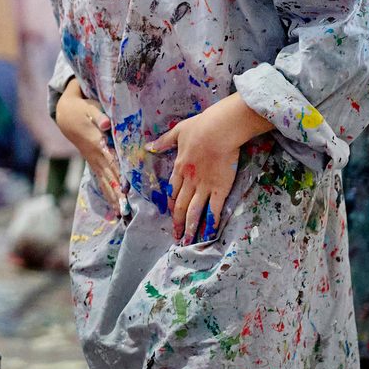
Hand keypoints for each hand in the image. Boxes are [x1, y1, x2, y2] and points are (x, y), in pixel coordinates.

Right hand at [55, 80, 119, 202]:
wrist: (65, 114)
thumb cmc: (82, 109)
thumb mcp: (90, 108)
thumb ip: (99, 116)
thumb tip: (106, 125)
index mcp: (97, 144)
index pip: (111, 163)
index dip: (118, 177)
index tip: (126, 192)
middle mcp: (95, 156)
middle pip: (109, 178)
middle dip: (118, 195)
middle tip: (127, 211)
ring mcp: (93, 161)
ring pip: (105, 182)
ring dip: (113, 198)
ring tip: (122, 214)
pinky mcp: (93, 162)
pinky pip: (101, 180)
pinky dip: (108, 193)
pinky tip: (114, 205)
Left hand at [147, 95, 272, 241]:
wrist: (218, 130)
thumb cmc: (200, 127)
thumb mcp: (178, 132)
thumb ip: (163, 141)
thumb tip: (148, 147)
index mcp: (179, 168)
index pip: (172, 191)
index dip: (171, 204)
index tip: (170, 214)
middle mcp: (189, 180)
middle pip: (181, 205)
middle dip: (178, 222)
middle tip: (176, 236)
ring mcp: (204, 186)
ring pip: (194, 211)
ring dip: (190, 227)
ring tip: (188, 241)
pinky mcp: (220, 189)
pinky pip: (214, 209)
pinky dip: (211, 223)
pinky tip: (209, 234)